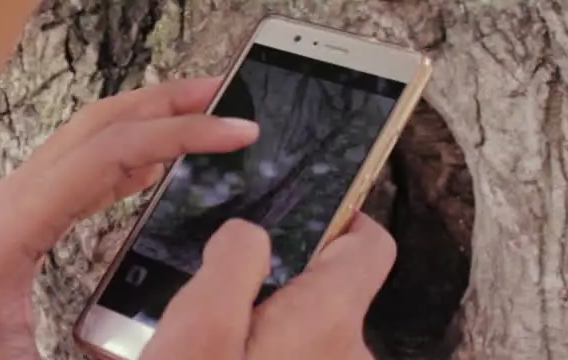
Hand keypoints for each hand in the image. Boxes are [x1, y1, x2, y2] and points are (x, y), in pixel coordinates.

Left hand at [0, 77, 255, 359]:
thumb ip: (95, 354)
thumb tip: (162, 344)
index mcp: (15, 222)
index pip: (111, 153)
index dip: (180, 135)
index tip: (236, 130)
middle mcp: (10, 200)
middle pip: (98, 125)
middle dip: (167, 103)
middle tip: (228, 93)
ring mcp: (6, 208)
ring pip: (84, 142)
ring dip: (144, 122)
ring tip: (200, 118)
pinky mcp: (7, 225)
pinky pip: (71, 172)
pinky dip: (119, 157)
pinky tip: (147, 169)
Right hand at [144, 212, 395, 359]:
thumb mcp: (197, 331)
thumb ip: (232, 263)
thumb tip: (251, 234)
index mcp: (327, 322)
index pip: (369, 244)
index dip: (335, 221)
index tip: (286, 222)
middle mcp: (348, 359)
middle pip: (329, 295)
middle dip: (278, 287)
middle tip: (214, 294)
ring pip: (307, 341)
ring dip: (264, 335)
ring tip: (204, 347)